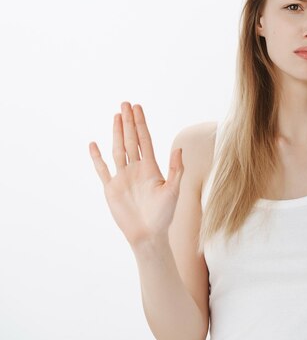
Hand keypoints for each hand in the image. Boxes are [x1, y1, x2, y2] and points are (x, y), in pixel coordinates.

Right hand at [89, 102, 183, 247]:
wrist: (148, 235)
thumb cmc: (164, 215)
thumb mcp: (173, 190)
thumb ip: (176, 169)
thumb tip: (179, 148)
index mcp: (151, 168)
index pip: (145, 140)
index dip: (141, 124)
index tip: (138, 108)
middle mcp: (136, 169)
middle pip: (131, 140)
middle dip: (129, 122)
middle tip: (125, 104)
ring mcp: (123, 177)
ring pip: (118, 150)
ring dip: (117, 133)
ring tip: (116, 116)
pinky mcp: (111, 188)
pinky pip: (102, 170)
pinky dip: (97, 158)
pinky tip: (94, 144)